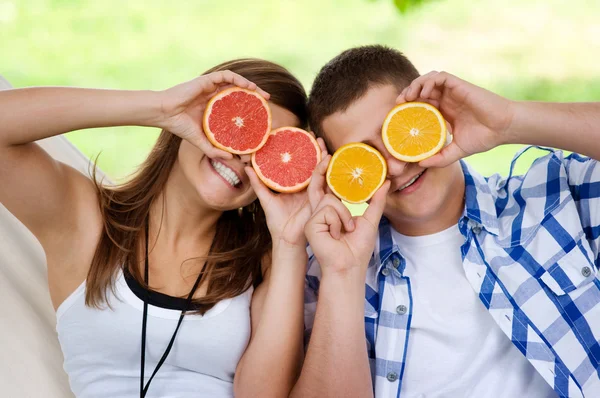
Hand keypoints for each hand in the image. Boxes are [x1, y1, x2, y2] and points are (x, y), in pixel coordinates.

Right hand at [157, 70, 269, 158]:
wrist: (165, 114)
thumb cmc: (180, 126)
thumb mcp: (201, 142)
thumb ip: (215, 150)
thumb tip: (233, 159)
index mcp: (214, 108)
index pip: (236, 105)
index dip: (249, 108)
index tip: (261, 116)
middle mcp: (214, 96)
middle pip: (239, 92)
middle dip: (255, 96)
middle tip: (267, 103)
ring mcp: (211, 87)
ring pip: (235, 82)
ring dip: (250, 86)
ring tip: (262, 94)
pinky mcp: (207, 80)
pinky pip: (226, 76)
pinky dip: (238, 79)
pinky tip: (248, 86)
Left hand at [244, 138, 327, 249]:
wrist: (286, 238)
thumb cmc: (277, 221)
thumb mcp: (265, 199)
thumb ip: (258, 183)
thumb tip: (247, 167)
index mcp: (295, 185)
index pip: (301, 164)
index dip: (302, 151)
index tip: (301, 137)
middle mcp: (307, 186)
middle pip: (313, 163)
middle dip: (316, 149)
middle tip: (315, 135)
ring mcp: (314, 192)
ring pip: (321, 170)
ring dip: (323, 155)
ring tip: (322, 143)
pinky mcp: (319, 199)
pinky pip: (324, 182)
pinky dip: (326, 170)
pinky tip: (327, 159)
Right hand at [304, 150, 390, 274]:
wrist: (349, 265)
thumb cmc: (358, 248)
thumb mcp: (370, 219)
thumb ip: (376, 200)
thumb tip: (386, 181)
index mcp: (331, 210)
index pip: (330, 187)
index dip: (326, 170)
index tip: (328, 153)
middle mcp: (320, 212)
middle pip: (324, 186)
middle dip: (321, 167)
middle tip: (325, 150)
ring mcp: (314, 218)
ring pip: (330, 198)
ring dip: (343, 215)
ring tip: (345, 230)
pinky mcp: (310, 224)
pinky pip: (327, 209)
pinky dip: (337, 221)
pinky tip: (335, 234)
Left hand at [396, 71, 514, 167]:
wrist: (503, 128)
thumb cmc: (484, 138)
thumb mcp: (456, 152)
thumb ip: (439, 158)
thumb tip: (420, 164)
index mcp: (444, 113)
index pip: (420, 105)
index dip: (407, 108)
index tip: (397, 116)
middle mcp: (446, 100)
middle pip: (420, 91)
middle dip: (406, 95)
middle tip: (397, 105)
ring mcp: (452, 92)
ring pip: (427, 81)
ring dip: (414, 85)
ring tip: (407, 98)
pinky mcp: (459, 85)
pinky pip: (440, 77)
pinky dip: (428, 81)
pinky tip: (423, 93)